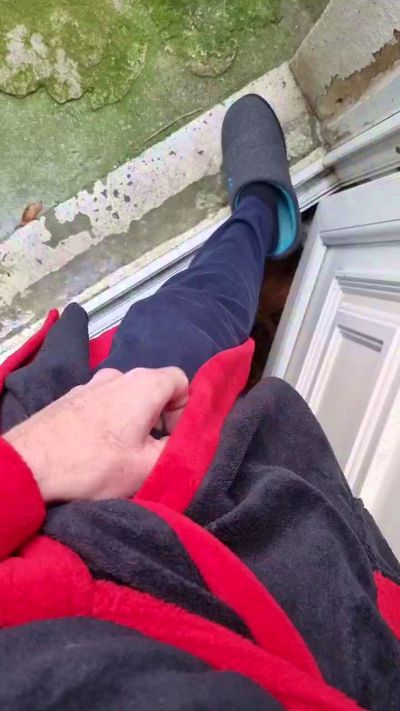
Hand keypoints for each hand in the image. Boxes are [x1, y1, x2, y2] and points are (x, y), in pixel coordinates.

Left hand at [4, 367, 188, 503]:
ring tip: (123, 453)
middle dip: (160, 418)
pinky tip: (96, 449)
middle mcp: (118, 375)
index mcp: (143, 384)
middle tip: (152, 451)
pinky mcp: (70, 398)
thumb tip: (184, 443)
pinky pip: (103, 404)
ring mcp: (90, 384)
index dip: (186, 410)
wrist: (29, 465)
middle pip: (153, 389)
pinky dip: (109, 421)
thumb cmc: (94, 464)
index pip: (182, 381)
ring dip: (133, 421)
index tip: (174, 438)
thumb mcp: (148, 467)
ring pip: (127, 397)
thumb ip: (177, 451)